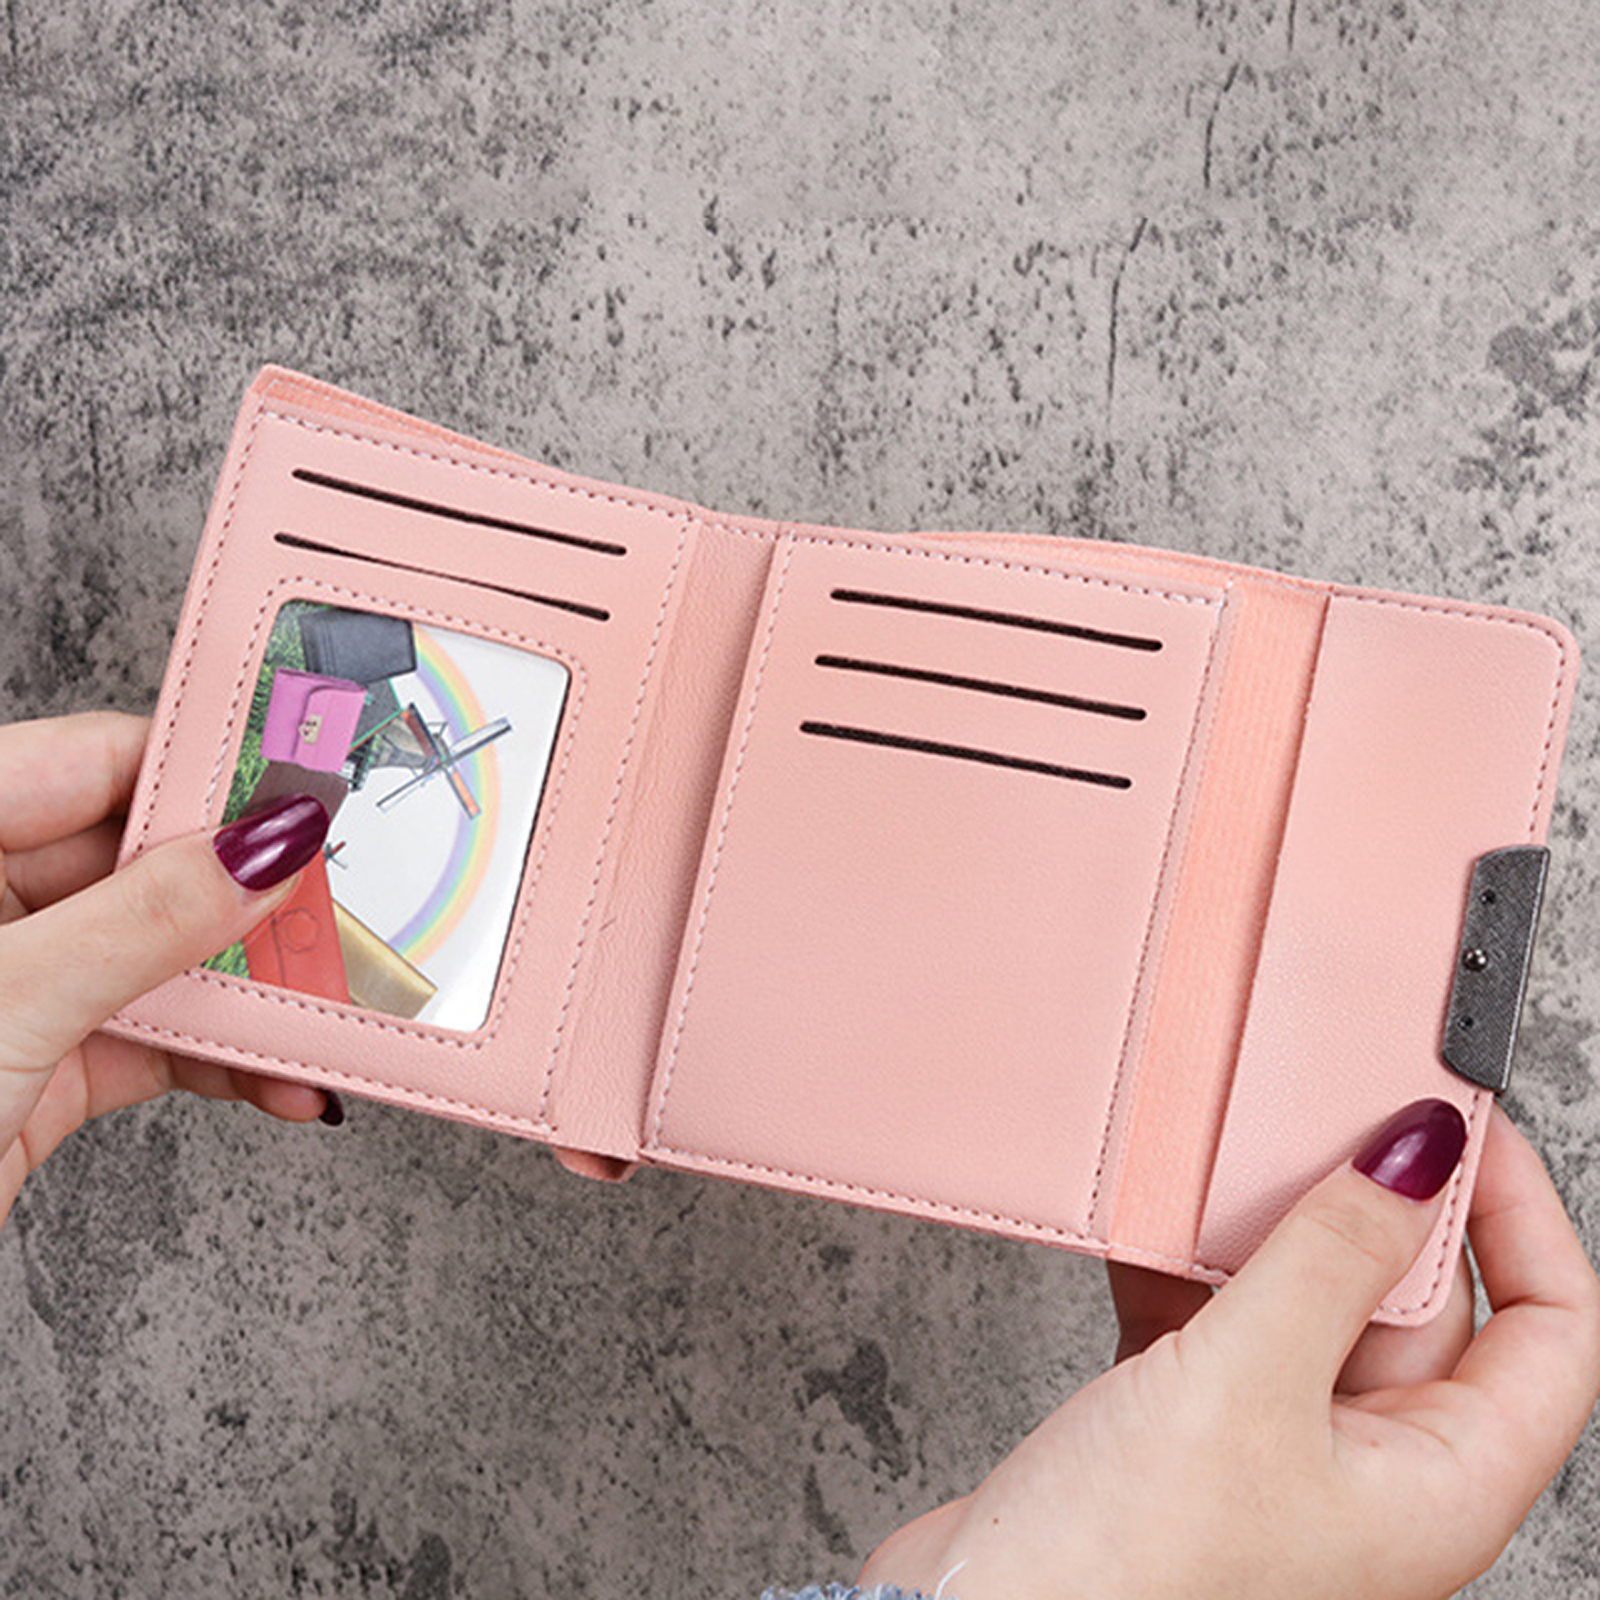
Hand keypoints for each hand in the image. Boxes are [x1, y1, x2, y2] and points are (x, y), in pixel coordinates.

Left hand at [0, 711, 336, 1228]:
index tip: (311, 790)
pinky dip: (222, 1060)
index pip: (98, 760)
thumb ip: (147, 918)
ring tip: (328, 1013)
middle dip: (253, 902)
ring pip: (161, 957)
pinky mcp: (32, 1067)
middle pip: (147, 864)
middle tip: (340, 915)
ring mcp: (8, 986)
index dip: (210, 771)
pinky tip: (282, 1080)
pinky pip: (151, 1037)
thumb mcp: (4, 1005)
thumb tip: (267, 840)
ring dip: (252, 997)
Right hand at [860, 1100, 1599, 1599]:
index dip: (1524, 1221)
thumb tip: (1422, 1151)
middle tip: (1326, 1109)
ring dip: (1269, 1228)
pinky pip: (1218, 1318)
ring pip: (1311, 1301)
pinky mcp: (1188, 1430)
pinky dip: (1189, 1264)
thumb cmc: (1125, 1576)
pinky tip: (1153, 1223)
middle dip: (1374, 1204)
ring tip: (1231, 1158)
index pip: (1548, 1336)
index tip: (1464, 1127)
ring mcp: (1275, 1449)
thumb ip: (1334, 1256)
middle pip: (1420, 1304)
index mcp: (1437, 1489)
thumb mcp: (1246, 1386)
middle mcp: (1369, 1472)